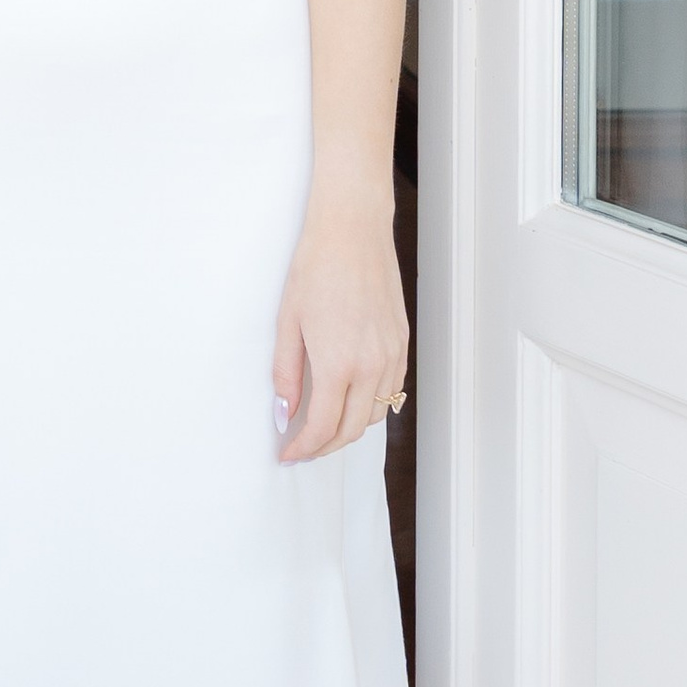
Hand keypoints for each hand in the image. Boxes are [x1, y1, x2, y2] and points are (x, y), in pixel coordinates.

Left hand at [273, 200, 406, 460]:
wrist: (353, 231)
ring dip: (350, 429)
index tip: (288, 455)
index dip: (304, 449)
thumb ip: (286, 375)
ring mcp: (392, 355)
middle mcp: (372, 366)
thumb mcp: (288, 323)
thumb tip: (285, 413)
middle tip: (303, 448)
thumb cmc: (316, 269)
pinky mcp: (402, 342)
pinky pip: (391, 390)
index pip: (324, 427)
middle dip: (326, 447)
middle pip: (353, 430)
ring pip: (376, 414)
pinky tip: (351, 399)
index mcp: (339, 364)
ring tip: (324, 426)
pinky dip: (371, 405)